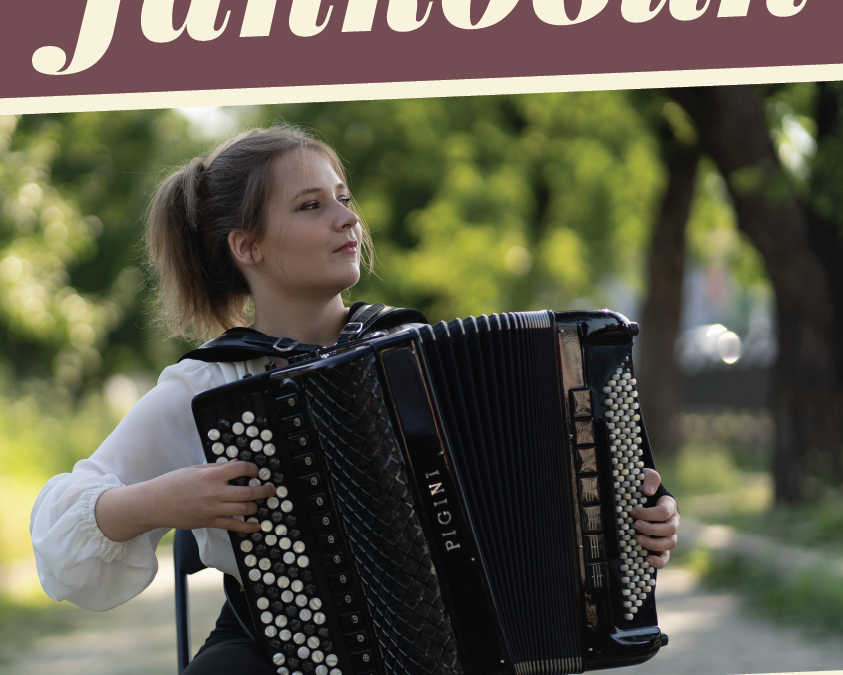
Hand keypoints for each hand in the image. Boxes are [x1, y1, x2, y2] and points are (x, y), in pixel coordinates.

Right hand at [96, 460, 275, 541]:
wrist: (154, 504)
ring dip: (257, 506)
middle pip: (249, 491)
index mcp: (211, 476)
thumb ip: (217, 468)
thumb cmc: (172, 484)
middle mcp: (215, 493)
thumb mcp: (195, 470)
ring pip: (245, 508)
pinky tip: (256, 526)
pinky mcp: (210, 522)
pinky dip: (248, 526)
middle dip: (264, 490)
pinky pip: (234, 526)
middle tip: (271, 489)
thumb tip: (235, 465)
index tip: (257, 471)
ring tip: (261, 503)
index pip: (242, 469)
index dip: (254, 469)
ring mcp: (214, 509)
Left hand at [629, 468, 678, 569]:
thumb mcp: (645, 476)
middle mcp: (672, 520)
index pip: (665, 511)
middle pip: (670, 529)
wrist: (638, 496)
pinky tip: (647, 559)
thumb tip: (648, 491)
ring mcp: (668, 534)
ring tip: (637, 540)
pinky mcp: (662, 546)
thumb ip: (650, 478)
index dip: (649, 513)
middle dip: (651, 529)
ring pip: (670, 543)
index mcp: (669, 504)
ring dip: (654, 544)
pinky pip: (666, 557)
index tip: (633, 512)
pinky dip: (659, 561)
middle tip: (635, 526)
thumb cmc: (642, 485)